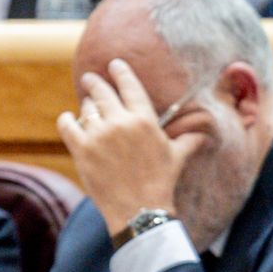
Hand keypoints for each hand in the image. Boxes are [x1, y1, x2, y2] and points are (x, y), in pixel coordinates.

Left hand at [56, 59, 208, 236]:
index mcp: (144, 120)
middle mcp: (120, 122)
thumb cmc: (161, 181)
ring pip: (86, 109)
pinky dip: (67, 120)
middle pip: (102, 93)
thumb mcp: (177, 156)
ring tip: (87, 105)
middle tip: (89, 78)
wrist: (139, 207)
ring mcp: (98, 135)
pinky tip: (68, 119)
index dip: (120, 72)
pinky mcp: (81, 150)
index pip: (130, 86)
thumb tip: (205, 133)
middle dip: (95, 83)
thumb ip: (188, 140)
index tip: (114, 64)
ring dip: (86, 106)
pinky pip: (68, 125)